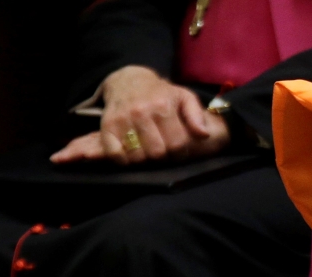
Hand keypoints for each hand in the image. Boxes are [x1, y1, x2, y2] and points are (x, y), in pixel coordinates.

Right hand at [51, 65, 216, 164]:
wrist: (128, 81)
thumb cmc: (160, 93)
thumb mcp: (183, 97)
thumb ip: (196, 115)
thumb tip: (204, 135)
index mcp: (163, 106)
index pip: (177, 144)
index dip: (180, 153)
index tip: (178, 151)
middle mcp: (141, 112)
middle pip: (157, 153)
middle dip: (163, 156)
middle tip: (162, 151)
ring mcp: (123, 119)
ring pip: (137, 157)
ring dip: (144, 159)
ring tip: (148, 150)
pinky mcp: (107, 126)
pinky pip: (115, 154)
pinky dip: (123, 160)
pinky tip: (131, 154)